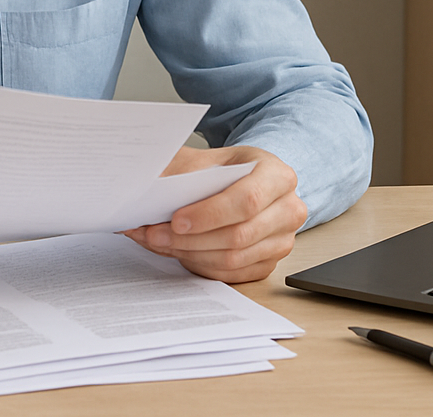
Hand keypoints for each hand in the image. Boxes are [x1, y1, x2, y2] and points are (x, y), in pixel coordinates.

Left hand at [123, 145, 306, 282]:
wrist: (243, 181)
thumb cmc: (225, 170)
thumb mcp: (204, 159)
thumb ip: (181, 172)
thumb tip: (144, 187)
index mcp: (277, 175)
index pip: (247, 200)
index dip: (209, 214)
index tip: (176, 220)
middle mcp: (289, 208)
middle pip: (239, 235)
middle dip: (190, 239)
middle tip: (154, 234)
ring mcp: (283, 239)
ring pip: (234, 258)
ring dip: (190, 254)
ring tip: (158, 241)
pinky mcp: (269, 262)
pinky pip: (233, 274)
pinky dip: (200, 265)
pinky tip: (178, 251)